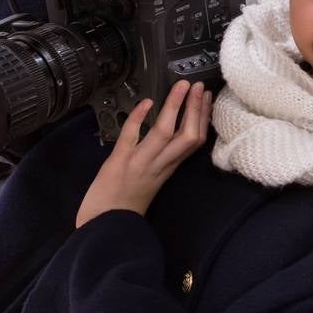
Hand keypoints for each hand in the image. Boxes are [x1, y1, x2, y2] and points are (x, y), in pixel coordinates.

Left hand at [75, 80, 212, 227]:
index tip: (207, 99)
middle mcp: (159, 166)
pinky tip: (146, 102)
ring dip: (175, 106)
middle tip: (200, 86)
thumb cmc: (125, 206)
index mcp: (168, 169)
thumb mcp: (152, 182)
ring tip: (182, 86)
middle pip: (187, 136)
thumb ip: (161, 162)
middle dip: (196, 109)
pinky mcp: (119, 162)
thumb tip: (167, 138)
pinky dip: (139, 116)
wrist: (104, 226)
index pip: (194, 142)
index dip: (203, 119)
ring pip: (164, 133)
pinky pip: (131, 135)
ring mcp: (140, 163)